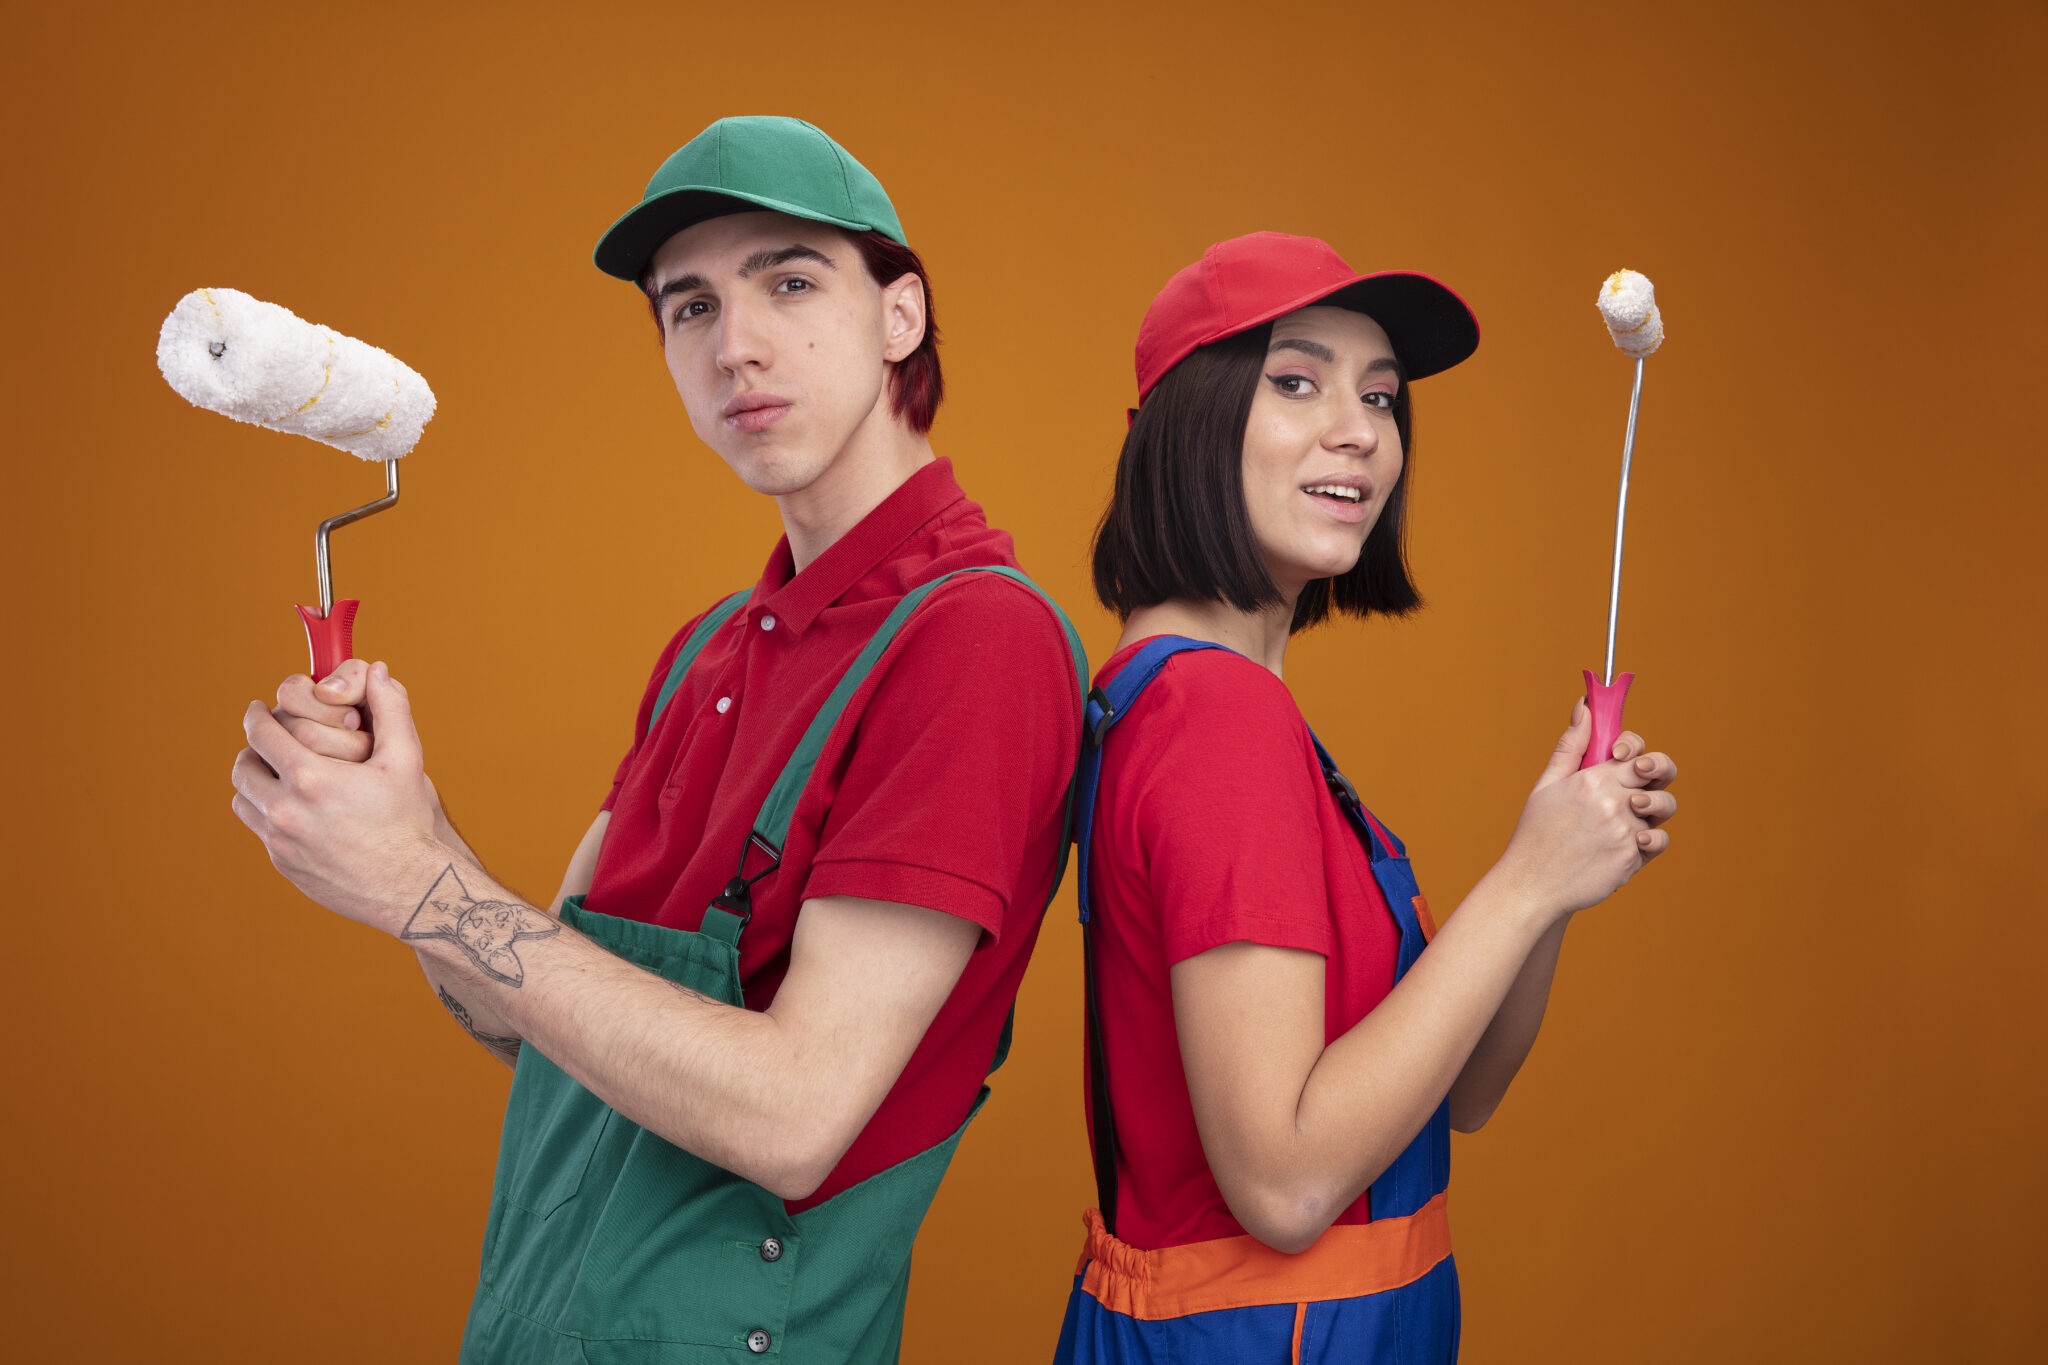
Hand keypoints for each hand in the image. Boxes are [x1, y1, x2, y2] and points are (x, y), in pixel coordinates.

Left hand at [230, 660, 446, 930]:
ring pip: (244, 799)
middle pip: (243, 766)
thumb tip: (378, 672)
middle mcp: (287, 811)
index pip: (261, 733)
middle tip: (269, 740)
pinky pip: (260, 830)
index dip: (258, 715)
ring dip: (256, 781)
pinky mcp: (283, 864)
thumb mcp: (406, 761)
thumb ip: (390, 710)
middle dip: (254, 747)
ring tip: (279, 774)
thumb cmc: (409, 822)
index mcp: (312, 779)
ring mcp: (280, 842)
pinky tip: (297, 808)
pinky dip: (269, 813)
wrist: (411, 888)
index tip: (261, 708)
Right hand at [1491, 698, 1678, 922]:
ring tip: (1632, 815)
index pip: (1634, 749)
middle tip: (1641, 778)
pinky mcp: (1632, 858)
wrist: (1532, 886)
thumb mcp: (1547, 784)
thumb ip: (1571, 746)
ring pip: (1663, 808)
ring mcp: (1626, 832)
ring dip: (1653, 808)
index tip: (1622, 757)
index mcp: (1592, 780)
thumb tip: (1585, 707)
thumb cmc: (1536, 833)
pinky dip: (1649, 839)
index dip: (1634, 749)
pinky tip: (1629, 841)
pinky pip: (1658, 840)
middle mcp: (1614, 803)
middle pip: (1660, 771)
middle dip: (1657, 769)